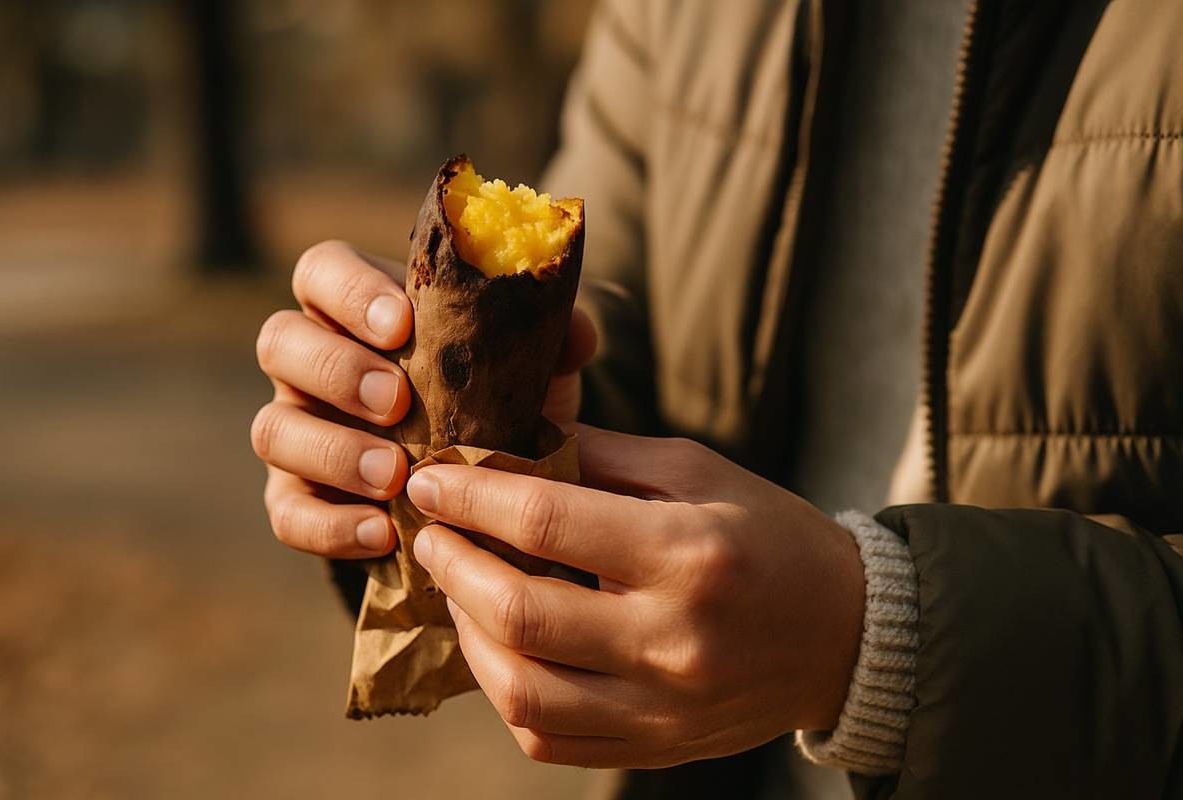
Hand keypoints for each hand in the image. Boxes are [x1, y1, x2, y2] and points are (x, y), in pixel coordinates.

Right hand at [250, 240, 596, 558]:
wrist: (483, 485)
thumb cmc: (495, 401)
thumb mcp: (526, 367)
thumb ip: (548, 340)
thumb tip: (577, 332)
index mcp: (358, 309)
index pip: (323, 272)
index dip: (350, 293)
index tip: (401, 327)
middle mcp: (313, 363)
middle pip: (282, 342)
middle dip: (336, 371)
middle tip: (396, 403)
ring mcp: (298, 431)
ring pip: (272, 429)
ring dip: (331, 451)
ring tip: (393, 476)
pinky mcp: (298, 498)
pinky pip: (286, 512)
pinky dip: (330, 525)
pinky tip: (383, 532)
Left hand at [407, 424, 866, 767]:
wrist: (843, 633)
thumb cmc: (767, 536)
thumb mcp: (696, 472)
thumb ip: (601, 458)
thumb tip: (510, 443)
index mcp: (688, 553)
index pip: (547, 523)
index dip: (472, 498)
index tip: (431, 481)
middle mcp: (673, 639)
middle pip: (521, 614)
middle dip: (454, 567)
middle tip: (432, 535)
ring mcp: (663, 707)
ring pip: (521, 692)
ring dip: (468, 634)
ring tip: (460, 589)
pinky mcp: (656, 746)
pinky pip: (548, 738)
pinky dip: (505, 691)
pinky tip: (499, 647)